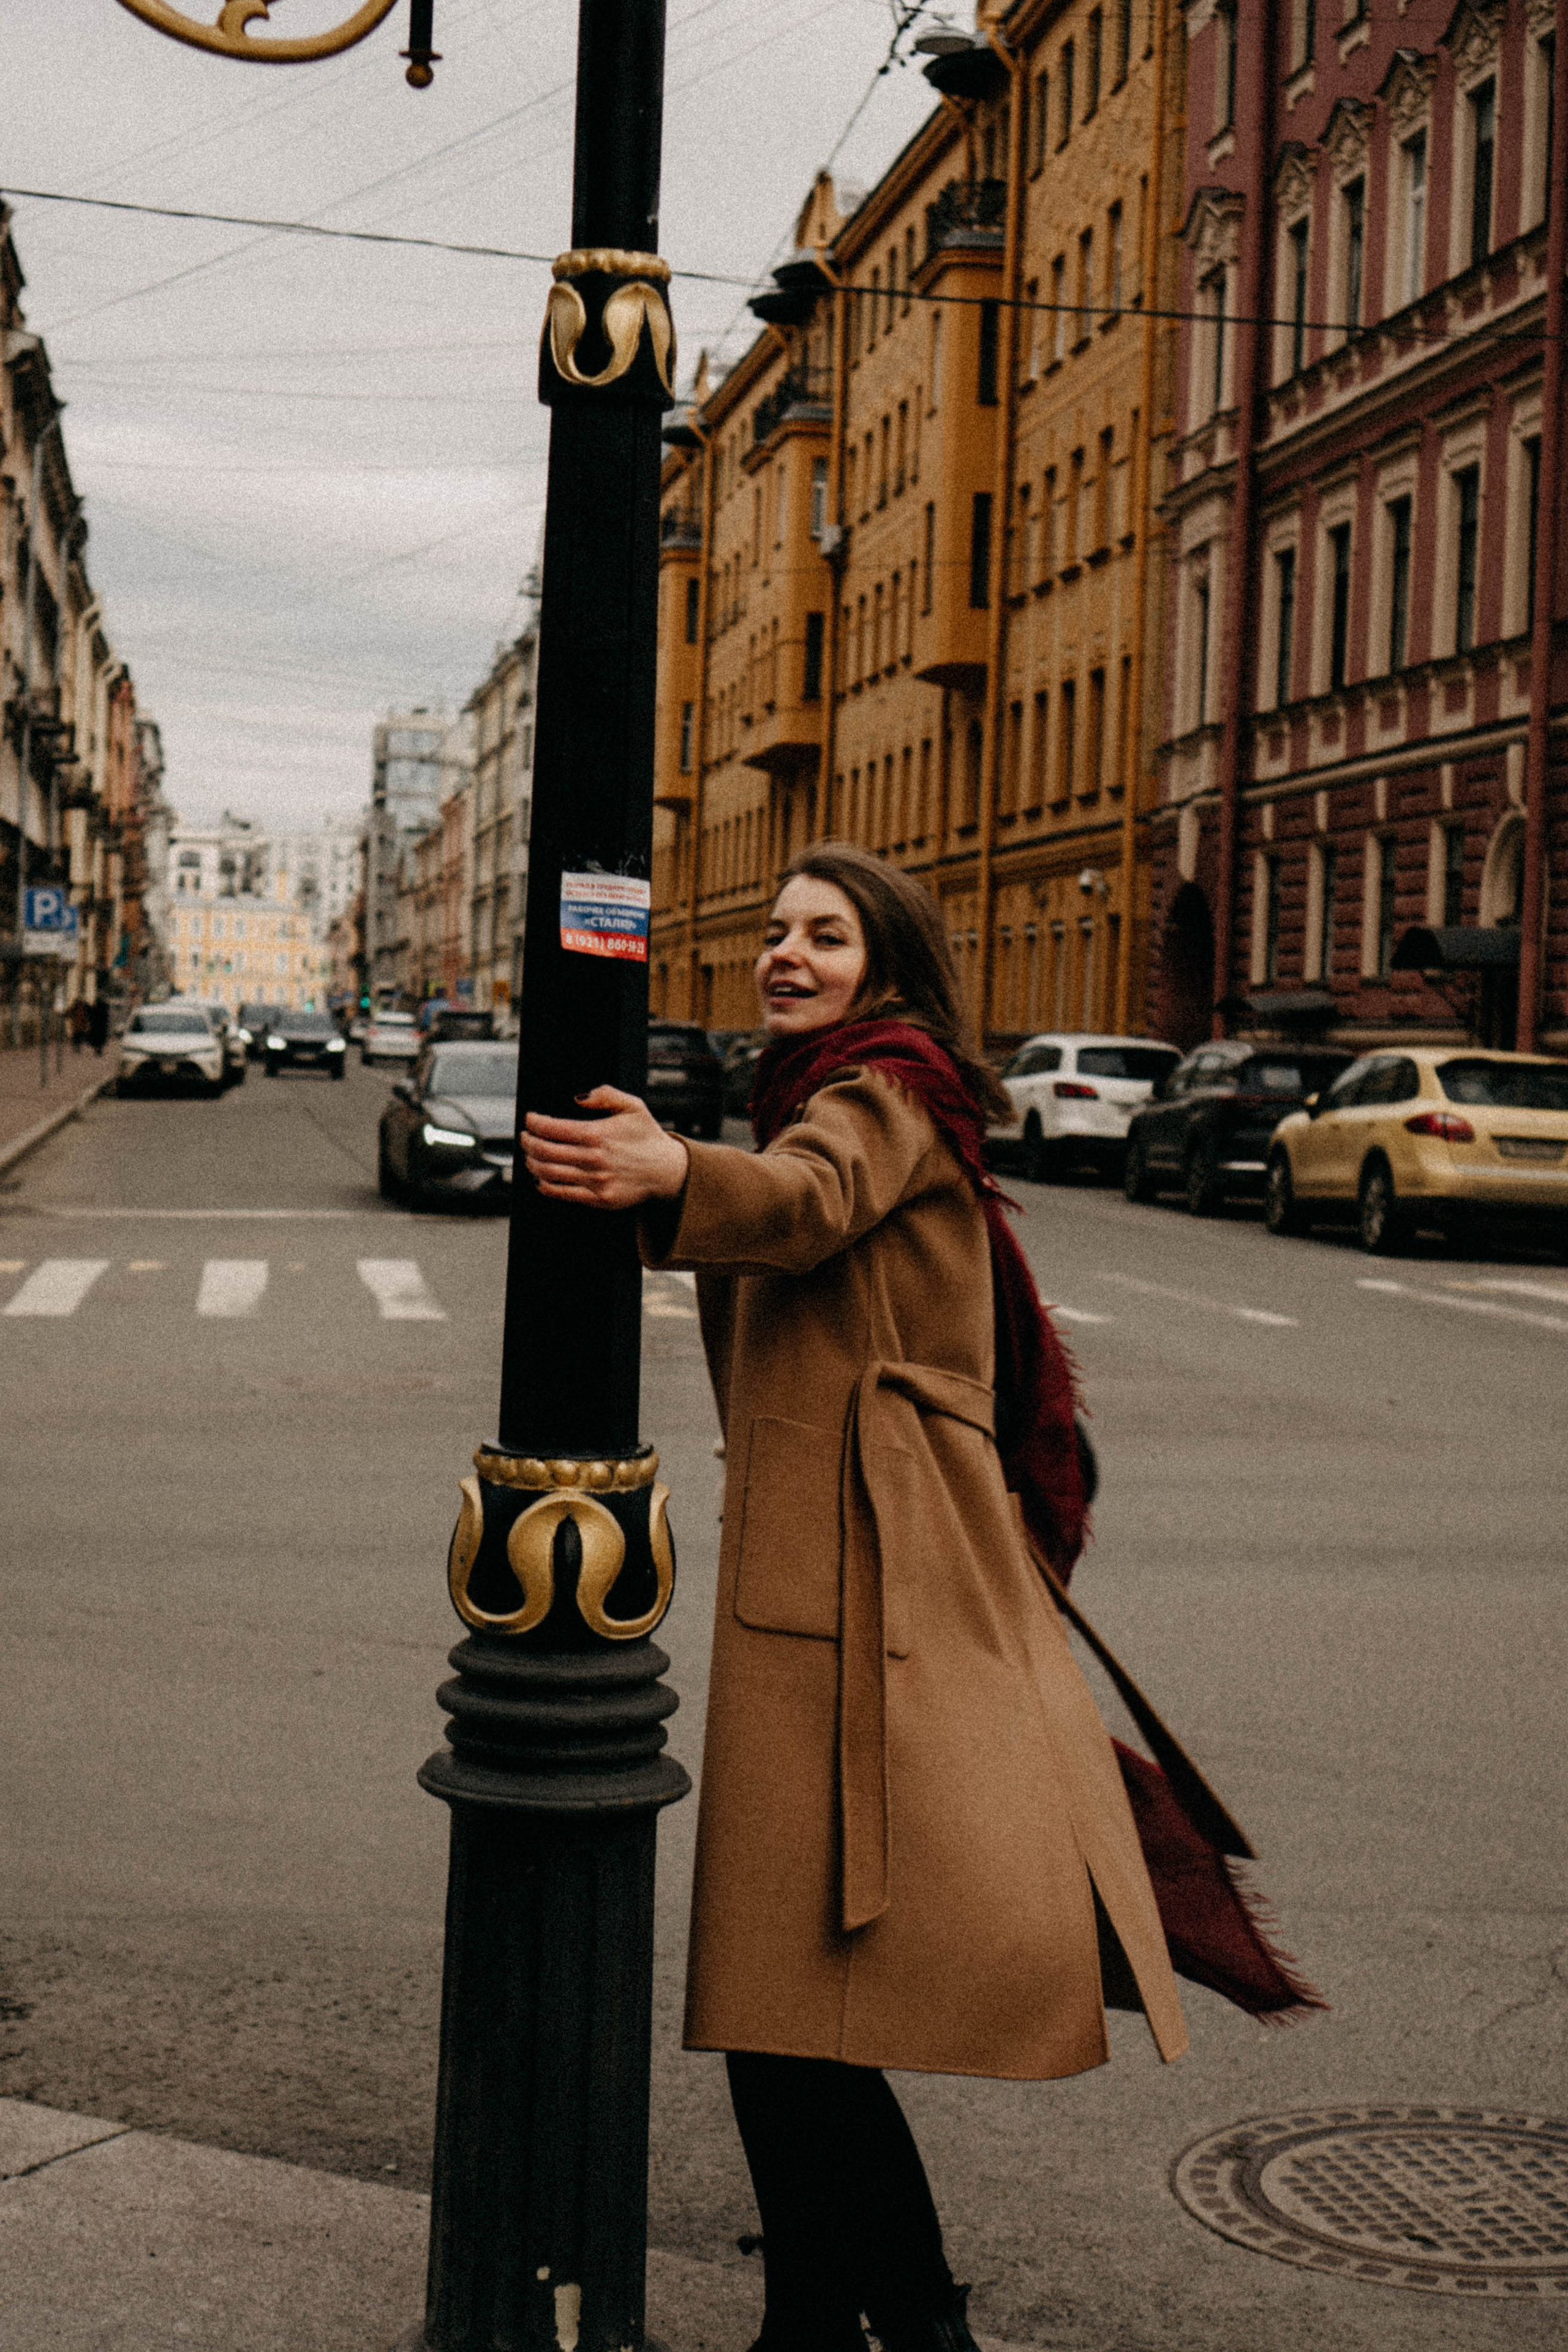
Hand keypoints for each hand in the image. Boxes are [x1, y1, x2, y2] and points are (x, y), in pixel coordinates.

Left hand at [522, 1085, 689, 1208]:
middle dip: (528, 1142)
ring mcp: (595, 1181)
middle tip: (525, 1136)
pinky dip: (545, 1186)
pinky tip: (540, 1178)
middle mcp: (594, 1158)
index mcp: (599, 1134)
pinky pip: (563, 1193)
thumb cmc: (647, 1137)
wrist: (667, 1170)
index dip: (535, 1123)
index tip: (530, 1119)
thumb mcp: (633, 1106)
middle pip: (546, 1151)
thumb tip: (579, 1097)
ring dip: (532, 1162)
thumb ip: (606, 1094)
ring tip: (529, 1155)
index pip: (553, 1128)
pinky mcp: (598, 1199)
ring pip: (549, 1172)